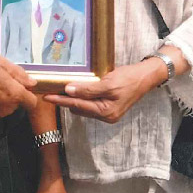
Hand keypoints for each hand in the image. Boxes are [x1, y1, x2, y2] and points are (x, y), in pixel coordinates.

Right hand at [0, 54, 37, 120]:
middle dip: (11, 93)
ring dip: (0, 99)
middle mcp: (7, 108)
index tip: (20, 86)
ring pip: (4, 107)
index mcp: (14, 94)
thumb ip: (18, 73)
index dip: (28, 93)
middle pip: (17, 103)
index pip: (32, 101)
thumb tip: (31, 82)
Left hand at [44, 59, 162, 122]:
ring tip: (60, 90)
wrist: (146, 76)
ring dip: (72, 99)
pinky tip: (76, 90)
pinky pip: (90, 104)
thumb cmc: (129, 79)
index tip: (46, 97)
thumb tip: (69, 90)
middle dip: (65, 100)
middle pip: (79, 108)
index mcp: (106, 112)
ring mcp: (108, 112)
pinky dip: (82, 98)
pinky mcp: (109, 106)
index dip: (60, 100)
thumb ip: (88, 89)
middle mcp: (106, 116)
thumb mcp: (108, 83)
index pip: (77, 105)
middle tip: (50, 91)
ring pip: (83, 107)